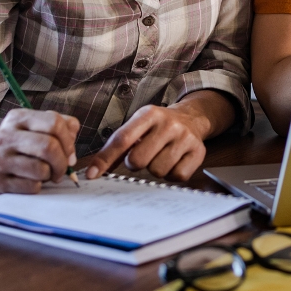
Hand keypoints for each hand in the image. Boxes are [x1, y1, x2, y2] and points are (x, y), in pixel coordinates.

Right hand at [0, 109, 79, 193]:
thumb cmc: (18, 143)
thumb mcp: (33, 126)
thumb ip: (59, 125)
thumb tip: (74, 136)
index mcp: (18, 118)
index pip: (54, 123)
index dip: (68, 139)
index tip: (69, 151)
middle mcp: (6, 136)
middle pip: (48, 147)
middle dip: (62, 161)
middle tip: (63, 168)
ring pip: (41, 169)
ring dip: (50, 174)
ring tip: (46, 173)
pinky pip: (31, 186)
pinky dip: (39, 185)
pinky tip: (32, 180)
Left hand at [78, 104, 212, 181]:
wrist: (191, 119)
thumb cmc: (157, 127)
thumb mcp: (137, 127)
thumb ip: (116, 147)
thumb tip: (93, 171)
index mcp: (149, 114)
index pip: (122, 139)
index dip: (105, 159)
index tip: (92, 174)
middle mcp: (168, 124)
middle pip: (138, 159)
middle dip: (135, 163)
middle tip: (141, 157)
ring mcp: (185, 138)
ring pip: (158, 170)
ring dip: (154, 169)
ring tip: (159, 157)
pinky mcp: (198, 152)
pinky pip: (177, 176)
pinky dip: (171, 174)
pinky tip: (172, 162)